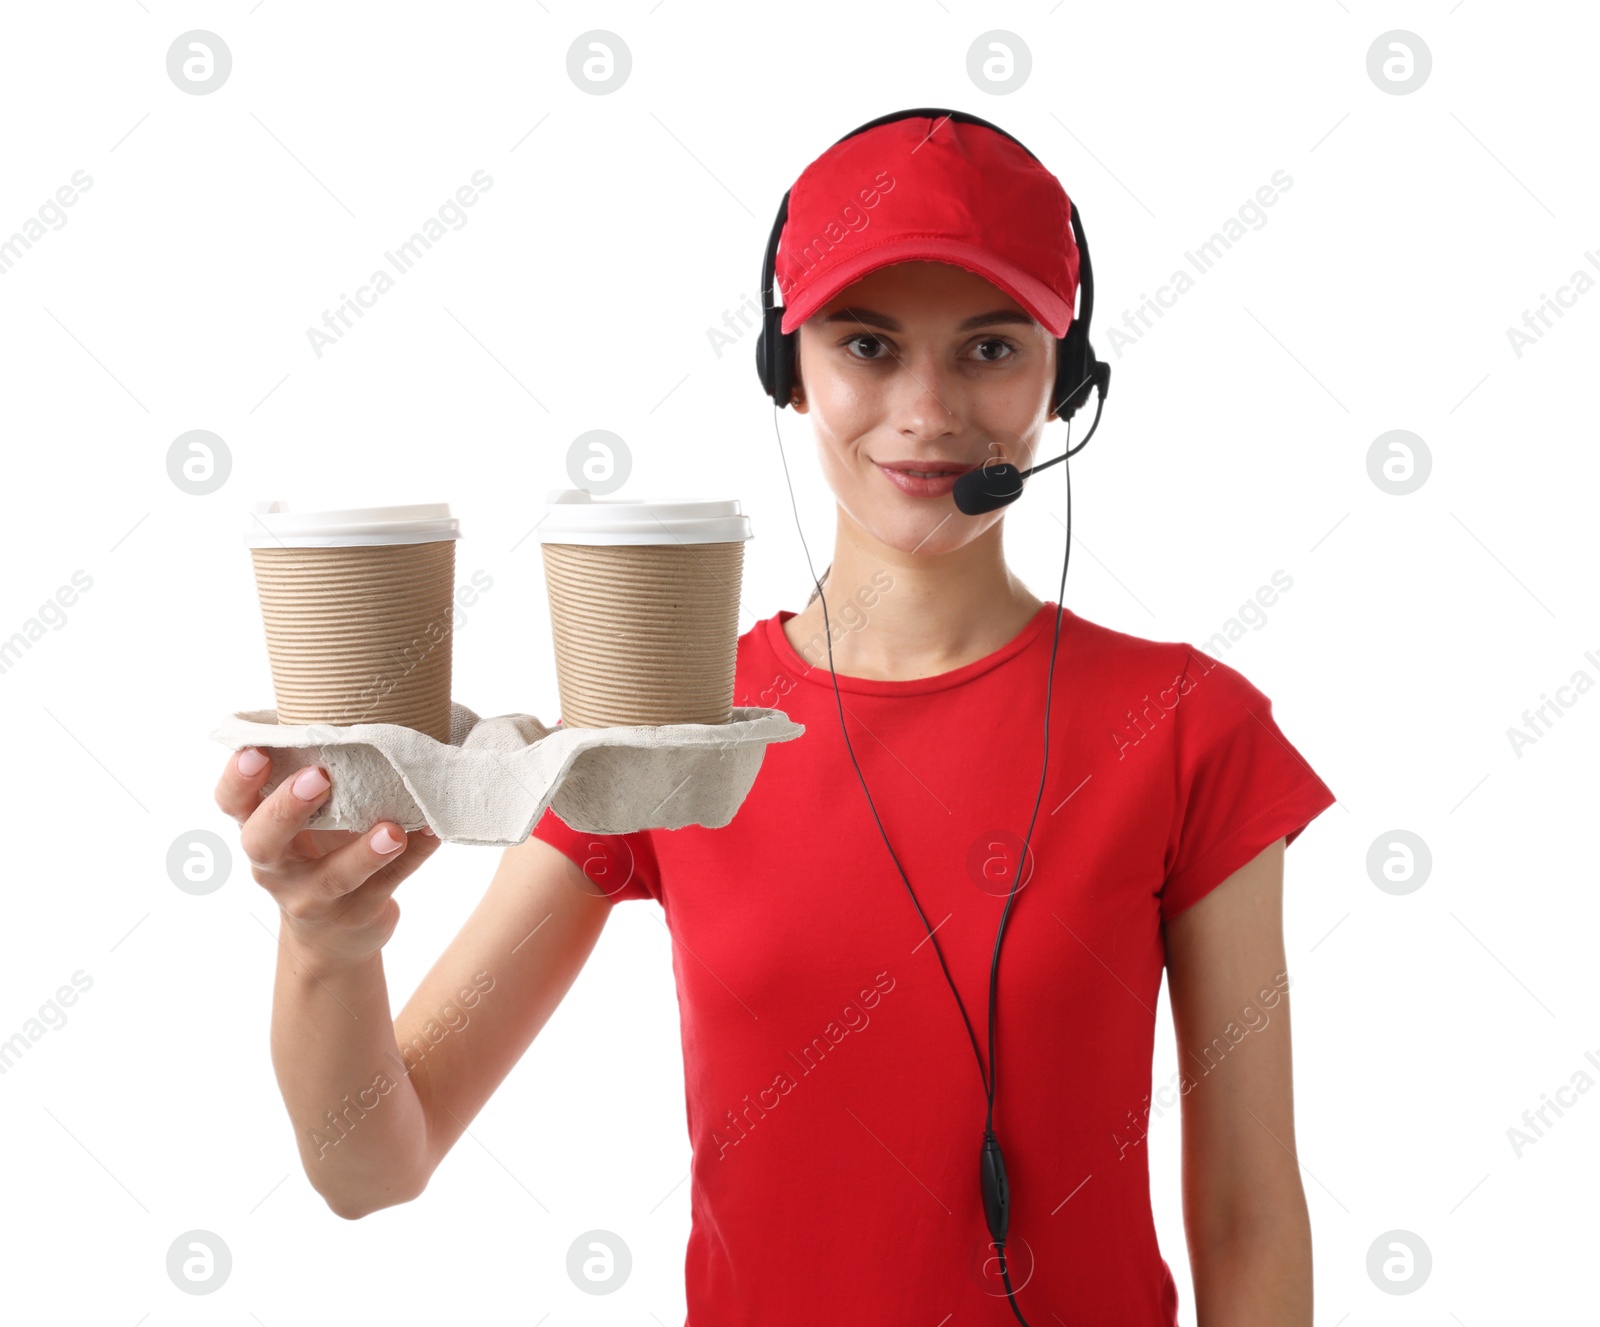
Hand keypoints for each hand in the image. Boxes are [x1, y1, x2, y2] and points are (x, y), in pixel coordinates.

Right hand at [214, 747, 443, 973]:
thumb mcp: (306, 821)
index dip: (237, 781)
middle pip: (263, 842)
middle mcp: (276, 867)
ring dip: (363, 852)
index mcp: (259, 830)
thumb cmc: (320, 853)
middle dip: (287, 808)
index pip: (231, 804)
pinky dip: (413, 857)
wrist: (335, 937)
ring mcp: (313, 897)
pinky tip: (431, 834)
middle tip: (318, 777)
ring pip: (331, 878)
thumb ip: (313, 778)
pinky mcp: (356, 914)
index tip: (255, 752)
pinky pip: (387, 884)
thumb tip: (353, 709)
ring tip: (392, 829)